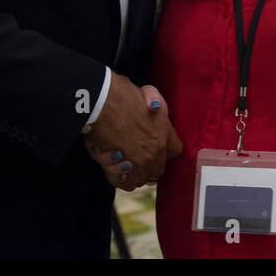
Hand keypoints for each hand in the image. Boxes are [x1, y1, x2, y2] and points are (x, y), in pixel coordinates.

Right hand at [85, 75, 181, 190]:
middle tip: (131, 154)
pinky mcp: (121, 172)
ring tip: (117, 155)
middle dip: (147, 164)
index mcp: (164, 133)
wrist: (101, 104)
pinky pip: (125, 183)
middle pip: (157, 169)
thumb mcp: (147, 93)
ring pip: (140, 178)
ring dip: (131, 170)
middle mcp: (156, 152)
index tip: (153, 146)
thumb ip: (155, 100)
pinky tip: (111, 161)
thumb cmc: (122, 95)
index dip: (164, 150)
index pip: (175, 150)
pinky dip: (118, 176)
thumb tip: (155, 108)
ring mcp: (140, 164)